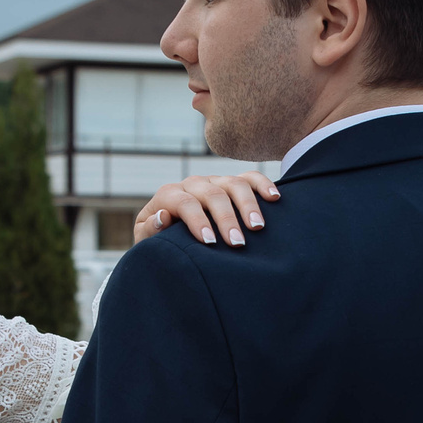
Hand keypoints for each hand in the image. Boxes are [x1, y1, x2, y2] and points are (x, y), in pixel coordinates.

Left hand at [132, 171, 279, 246]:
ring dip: (248, 205)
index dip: (197, 221)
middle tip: (237, 243)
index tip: (210, 242)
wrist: (170, 238)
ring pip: (234, 183)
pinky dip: (263, 185)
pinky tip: (275, 198)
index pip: (184, 203)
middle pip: (212, 194)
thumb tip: (164, 216)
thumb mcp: (147, 242)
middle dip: (226, 219)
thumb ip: (149, 230)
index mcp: (169, 195)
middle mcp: (192, 183)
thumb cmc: (160, 244)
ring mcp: (214, 181)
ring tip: (257, 228)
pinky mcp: (231, 183)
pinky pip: (250, 178)